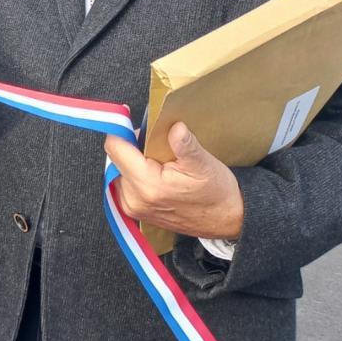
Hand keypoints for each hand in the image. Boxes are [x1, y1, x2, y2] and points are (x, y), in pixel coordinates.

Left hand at [104, 122, 244, 239]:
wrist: (226, 221)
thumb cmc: (216, 194)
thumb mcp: (204, 164)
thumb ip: (185, 144)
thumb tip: (175, 127)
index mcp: (147, 185)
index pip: (115, 149)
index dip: (120, 130)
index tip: (128, 119)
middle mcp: (133, 199)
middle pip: (115, 159)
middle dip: (131, 146)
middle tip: (155, 144)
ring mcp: (132, 207)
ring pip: (119, 170)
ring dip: (133, 160)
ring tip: (158, 160)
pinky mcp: (135, 211)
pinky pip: (124, 183)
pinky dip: (135, 172)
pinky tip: (155, 172)